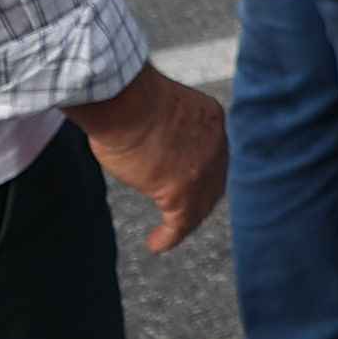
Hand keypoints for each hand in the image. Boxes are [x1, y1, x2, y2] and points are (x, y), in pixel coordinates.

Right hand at [75, 73, 227, 253]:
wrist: (122, 98)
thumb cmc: (126, 94)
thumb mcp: (158, 105)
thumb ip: (164, 125)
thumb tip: (146, 136)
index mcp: (210, 118)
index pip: (212, 152)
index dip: (203, 171)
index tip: (189, 181)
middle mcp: (215, 144)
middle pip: (214, 181)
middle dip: (201, 199)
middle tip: (186, 214)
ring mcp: (201, 170)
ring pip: (200, 205)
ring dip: (186, 221)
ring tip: (169, 233)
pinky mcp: (180, 192)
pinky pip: (181, 223)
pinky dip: (169, 236)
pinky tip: (156, 244)